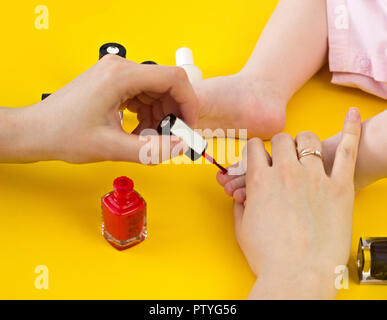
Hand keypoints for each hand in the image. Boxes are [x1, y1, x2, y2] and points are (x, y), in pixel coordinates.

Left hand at [0, 55, 197, 162]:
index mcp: (120, 76)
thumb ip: (150, 150)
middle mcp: (120, 68)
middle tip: (169, 137)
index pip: (173, 78)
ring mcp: (116, 73)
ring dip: (159, 116)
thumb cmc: (64, 134)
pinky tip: (138, 131)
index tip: (189, 125)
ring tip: (147, 138)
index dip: (188, 103)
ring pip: (156, 91)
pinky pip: (143, 95)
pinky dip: (147, 114)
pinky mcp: (113, 82)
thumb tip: (180, 147)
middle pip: (166, 84)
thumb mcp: (111, 147)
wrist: (38, 131)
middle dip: (173, 113)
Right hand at [231, 108, 360, 298]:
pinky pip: (347, 151)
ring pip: (308, 140)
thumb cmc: (269, 257)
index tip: (257, 155)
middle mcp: (286, 172)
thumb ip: (240, 206)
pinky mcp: (339, 187)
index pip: (254, 148)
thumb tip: (241, 196)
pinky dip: (351, 131)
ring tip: (305, 150)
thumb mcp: (243, 230)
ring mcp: (314, 177)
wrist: (298, 277)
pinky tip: (353, 116)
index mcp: (260, 181)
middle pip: (281, 139)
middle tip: (281, 157)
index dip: (254, 150)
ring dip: (304, 142)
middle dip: (279, 146)